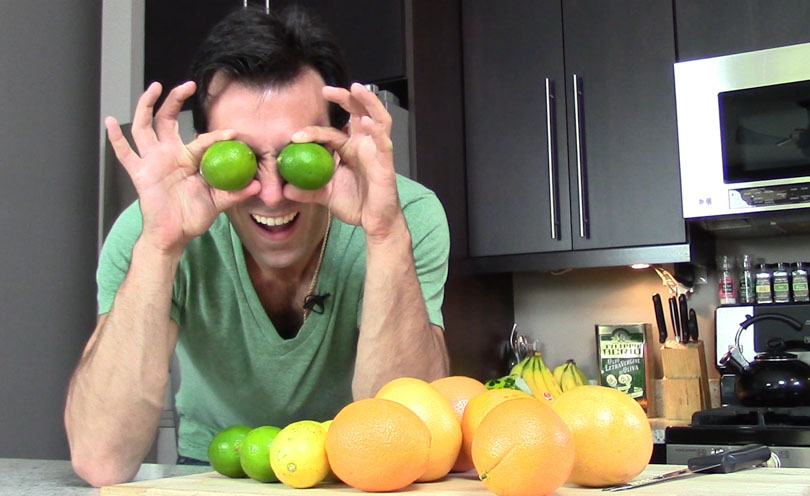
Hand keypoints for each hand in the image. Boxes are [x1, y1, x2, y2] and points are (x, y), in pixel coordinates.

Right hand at [105, 82, 259, 252]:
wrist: (175, 235)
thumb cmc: (193, 216)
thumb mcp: (218, 203)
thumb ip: (234, 193)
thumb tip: (257, 186)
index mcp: (187, 159)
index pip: (201, 139)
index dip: (216, 135)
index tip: (233, 132)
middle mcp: (168, 155)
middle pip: (167, 119)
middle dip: (176, 100)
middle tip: (189, 85)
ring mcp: (152, 162)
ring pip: (144, 127)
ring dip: (146, 106)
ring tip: (154, 87)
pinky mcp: (139, 173)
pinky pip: (124, 154)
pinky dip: (116, 138)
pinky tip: (109, 121)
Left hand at [284, 83, 403, 242]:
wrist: (374, 222)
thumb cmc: (355, 205)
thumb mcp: (325, 196)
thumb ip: (307, 190)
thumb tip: (284, 190)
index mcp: (349, 149)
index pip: (331, 133)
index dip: (314, 131)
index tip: (295, 136)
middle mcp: (364, 145)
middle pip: (358, 113)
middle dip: (345, 98)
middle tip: (326, 89)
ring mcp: (377, 151)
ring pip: (377, 119)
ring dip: (368, 102)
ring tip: (356, 89)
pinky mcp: (386, 162)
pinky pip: (383, 143)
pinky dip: (376, 130)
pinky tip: (367, 122)